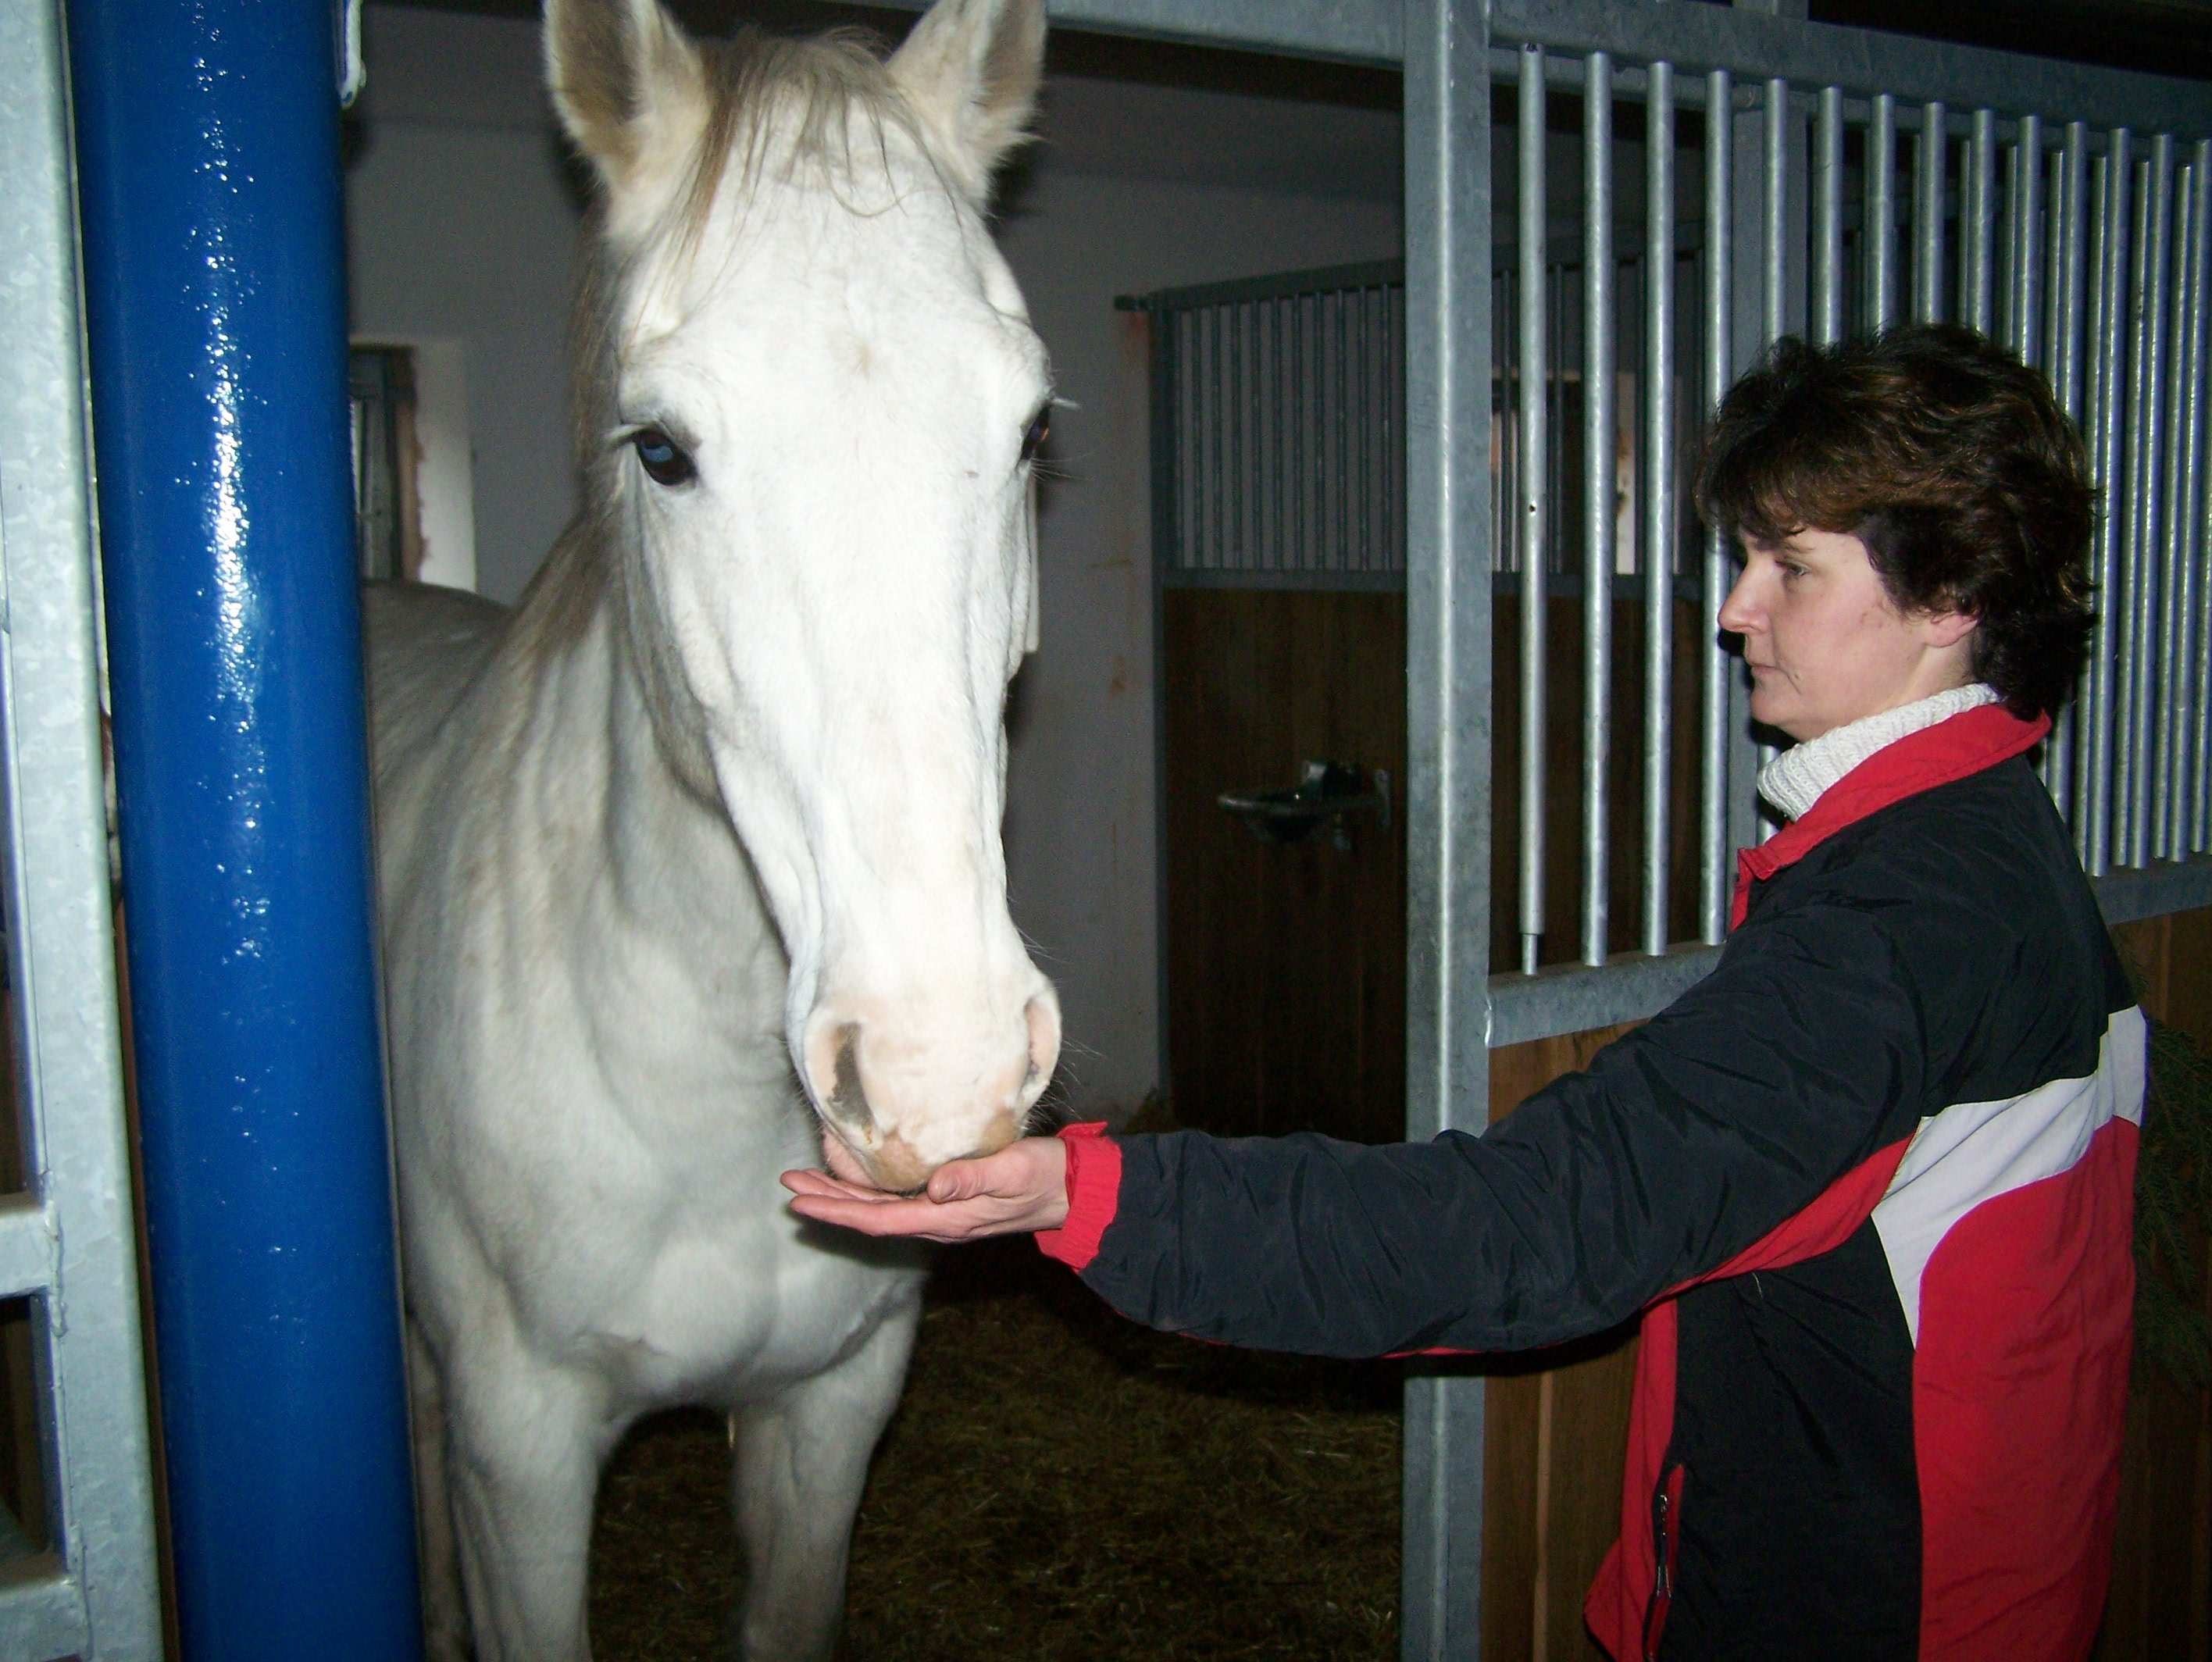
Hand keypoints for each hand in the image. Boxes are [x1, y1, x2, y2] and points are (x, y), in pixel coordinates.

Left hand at [780, 1136, 1069, 1242]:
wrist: (1072, 1192)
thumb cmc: (1045, 1176)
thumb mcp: (1013, 1171)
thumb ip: (975, 1177)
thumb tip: (934, 1187)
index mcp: (947, 1218)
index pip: (878, 1218)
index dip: (837, 1208)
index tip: (800, 1199)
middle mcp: (938, 1221)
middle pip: (871, 1216)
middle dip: (829, 1201)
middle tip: (790, 1185)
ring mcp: (944, 1214)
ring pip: (881, 1210)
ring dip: (845, 1196)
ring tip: (811, 1181)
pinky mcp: (951, 1202)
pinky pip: (898, 1202)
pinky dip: (870, 1191)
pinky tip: (859, 1178)